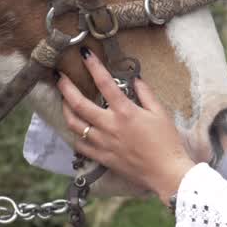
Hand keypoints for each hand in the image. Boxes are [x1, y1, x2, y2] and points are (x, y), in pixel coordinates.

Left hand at [56, 49, 195, 203]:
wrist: (166, 172)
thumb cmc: (167, 142)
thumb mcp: (160, 113)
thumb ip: (146, 94)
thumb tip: (135, 79)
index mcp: (125, 112)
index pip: (105, 83)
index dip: (93, 66)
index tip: (85, 54)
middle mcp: (110, 126)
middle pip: (79, 104)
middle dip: (66, 87)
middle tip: (59, 76)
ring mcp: (103, 143)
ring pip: (75, 124)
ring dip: (66, 109)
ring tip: (63, 100)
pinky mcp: (102, 158)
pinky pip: (80, 145)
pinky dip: (75, 134)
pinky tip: (75, 127)